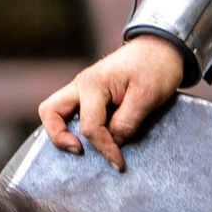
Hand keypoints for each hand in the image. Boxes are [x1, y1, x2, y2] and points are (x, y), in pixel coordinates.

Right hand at [38, 37, 186, 169]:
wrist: (161, 48)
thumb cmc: (156, 68)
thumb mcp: (148, 97)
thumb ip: (127, 122)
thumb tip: (113, 141)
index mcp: (93, 84)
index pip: (90, 126)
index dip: (105, 148)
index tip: (118, 163)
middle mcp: (80, 84)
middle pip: (50, 112)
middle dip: (60, 137)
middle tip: (81, 152)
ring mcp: (82, 88)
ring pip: (55, 111)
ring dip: (63, 131)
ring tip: (83, 148)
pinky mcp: (89, 93)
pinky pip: (71, 112)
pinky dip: (75, 126)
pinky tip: (93, 138)